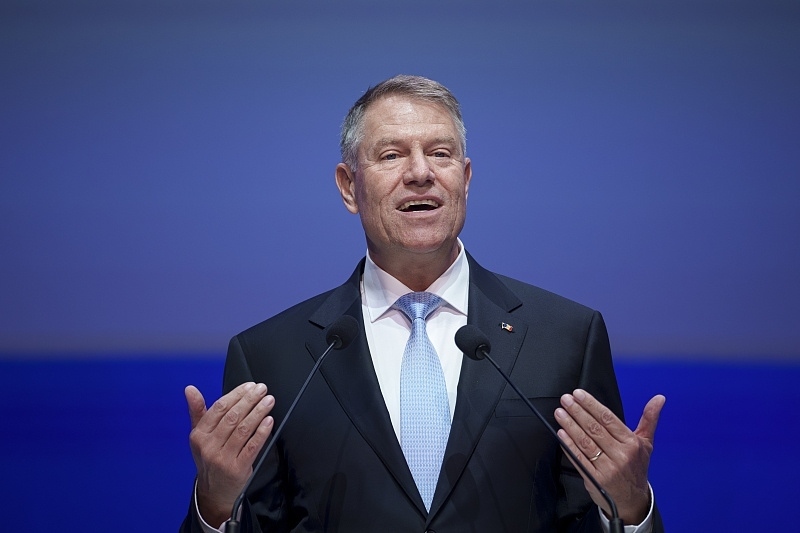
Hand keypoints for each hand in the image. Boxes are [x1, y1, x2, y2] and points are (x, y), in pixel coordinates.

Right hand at [185, 382, 274, 527]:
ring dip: (258, 412)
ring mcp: (223, 458)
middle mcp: (209, 446)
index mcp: (199, 435)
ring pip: (244, 429)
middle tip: (262, 389)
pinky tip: (269, 421)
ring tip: (269, 401)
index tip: (249, 386)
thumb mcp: (199, 436)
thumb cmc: (209, 458)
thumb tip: (190, 389)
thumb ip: (198, 411)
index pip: (219, 408)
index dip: (236, 395)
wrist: (214, 492)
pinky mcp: (237, 468)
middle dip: (250, 400)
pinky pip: (252, 446)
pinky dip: (262, 432)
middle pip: (233, 417)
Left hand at [554, 389, 665, 524]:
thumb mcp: (646, 443)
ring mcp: (607, 468)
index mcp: (631, 443)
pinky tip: (561, 433)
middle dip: (577, 411)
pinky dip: (568, 444)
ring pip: (585, 441)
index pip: (608, 419)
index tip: (579, 395)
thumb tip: (659, 398)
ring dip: (570, 425)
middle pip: (594, 428)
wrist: (633, 501)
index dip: (591, 405)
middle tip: (565, 399)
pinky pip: (579, 458)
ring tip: (560, 413)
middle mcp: (620, 455)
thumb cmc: (636, 468)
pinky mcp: (595, 478)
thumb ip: (649, 419)